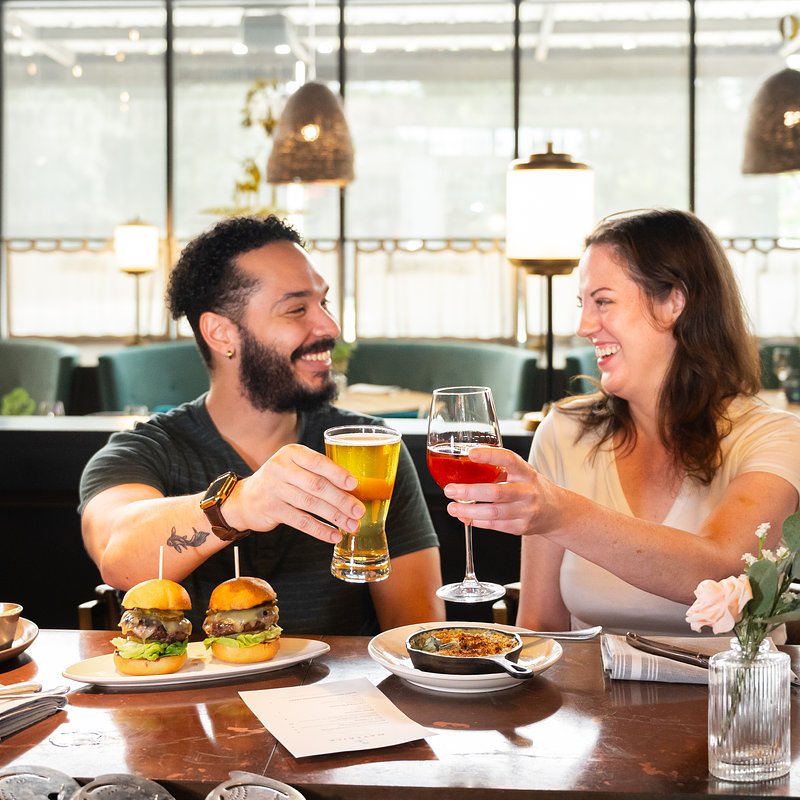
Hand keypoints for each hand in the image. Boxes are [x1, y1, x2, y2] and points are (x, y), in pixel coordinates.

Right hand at [225, 444, 364, 542]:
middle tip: (359, 511)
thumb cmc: (281, 481)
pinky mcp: (271, 509)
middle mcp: (281, 468)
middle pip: (317, 485)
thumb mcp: (295, 467)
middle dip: (341, 499)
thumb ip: (318, 472)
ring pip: (310, 504)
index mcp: (292, 453)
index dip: (337, 473)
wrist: (245, 498)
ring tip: (352, 525)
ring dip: (335, 516)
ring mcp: (274, 489)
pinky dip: (320, 529)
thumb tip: (353, 489)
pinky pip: (300, 521)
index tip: (355, 485)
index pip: (318, 462)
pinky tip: (334, 535)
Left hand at [442, 446, 556, 535]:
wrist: (556, 511)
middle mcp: (528, 491)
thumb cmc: (530, 487)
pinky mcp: (521, 527)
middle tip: (449, 490)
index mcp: (526, 472)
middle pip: (497, 492)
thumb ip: (498, 468)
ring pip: (493, 512)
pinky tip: (465, 517)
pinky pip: (495, 525)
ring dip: (469, 511)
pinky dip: (477, 521)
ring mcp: (526, 511)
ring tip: (452, 507)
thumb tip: (465, 464)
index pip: (509, 459)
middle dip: (469, 492)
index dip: (490, 455)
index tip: (471, 454)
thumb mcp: (520, 472)